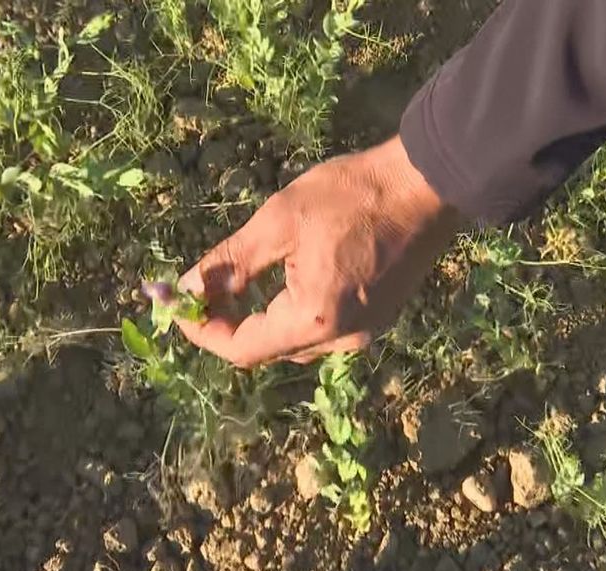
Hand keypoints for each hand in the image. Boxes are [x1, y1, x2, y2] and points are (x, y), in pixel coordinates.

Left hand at [176, 136, 460, 367]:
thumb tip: (189, 288)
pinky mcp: (379, 317)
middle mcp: (342, 340)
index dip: (203, 330)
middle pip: (268, 349)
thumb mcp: (279, 220)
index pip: (242, 349)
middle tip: (203, 287)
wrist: (427, 185)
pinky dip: (294, 311)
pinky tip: (285, 278)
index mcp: (314, 320)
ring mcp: (366, 332)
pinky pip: (324, 328)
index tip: (178, 302)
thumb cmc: (352, 195)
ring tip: (238, 281)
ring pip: (296, 340)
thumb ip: (231, 263)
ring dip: (262, 318)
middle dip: (229, 323)